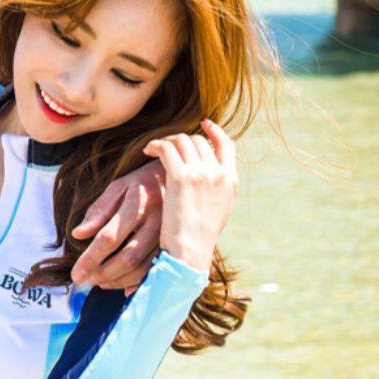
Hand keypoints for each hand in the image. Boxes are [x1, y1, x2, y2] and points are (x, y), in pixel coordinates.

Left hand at [70, 160, 165, 289]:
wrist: (181, 179)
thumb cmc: (143, 183)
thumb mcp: (118, 188)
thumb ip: (98, 211)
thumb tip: (77, 234)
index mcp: (138, 204)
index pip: (110, 237)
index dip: (91, 258)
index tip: (76, 274)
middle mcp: (157, 221)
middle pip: (128, 257)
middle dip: (104, 273)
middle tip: (87, 279)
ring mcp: (170, 236)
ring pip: (143, 268)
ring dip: (119, 281)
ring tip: (100, 282)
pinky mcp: (177, 246)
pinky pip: (156, 271)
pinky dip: (138, 283)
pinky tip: (122, 286)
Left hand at [143, 120, 237, 272]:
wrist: (190, 253)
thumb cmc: (198, 239)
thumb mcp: (218, 212)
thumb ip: (217, 191)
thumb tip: (210, 183)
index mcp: (230, 181)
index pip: (226, 145)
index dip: (215, 131)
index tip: (204, 125)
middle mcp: (218, 173)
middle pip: (199, 141)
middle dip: (182, 140)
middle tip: (167, 146)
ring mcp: (201, 173)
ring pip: (182, 140)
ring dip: (167, 141)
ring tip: (154, 149)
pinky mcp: (181, 177)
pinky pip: (167, 148)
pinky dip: (156, 145)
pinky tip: (148, 151)